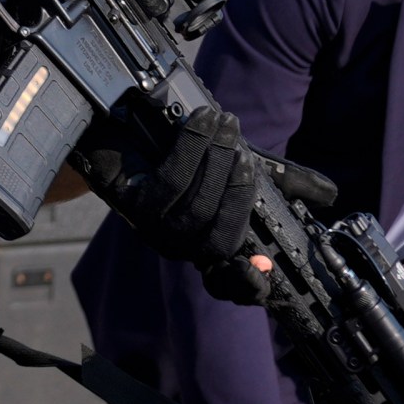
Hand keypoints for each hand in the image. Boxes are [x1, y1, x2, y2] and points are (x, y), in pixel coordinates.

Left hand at [85, 105, 265, 294]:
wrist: (108, 135)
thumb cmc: (163, 153)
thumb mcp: (209, 169)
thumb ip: (241, 179)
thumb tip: (295, 186)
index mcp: (199, 243)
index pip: (226, 281)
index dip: (248, 283)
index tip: (267, 266)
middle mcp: (176, 245)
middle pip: (219, 235)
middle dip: (238, 181)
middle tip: (239, 138)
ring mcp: (151, 231)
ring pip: (199, 206)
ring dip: (218, 157)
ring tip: (224, 122)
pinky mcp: (131, 207)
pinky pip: (172, 182)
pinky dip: (192, 146)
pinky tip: (200, 121)